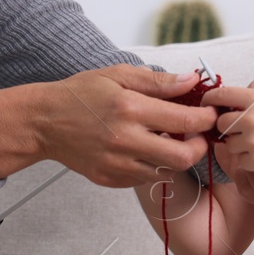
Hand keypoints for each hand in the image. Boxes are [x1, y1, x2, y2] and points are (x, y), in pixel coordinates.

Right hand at [26, 66, 218, 187]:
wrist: (44, 121)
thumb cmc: (79, 94)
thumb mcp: (117, 76)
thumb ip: (158, 81)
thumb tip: (191, 80)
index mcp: (130, 109)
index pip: (185, 121)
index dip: (206, 119)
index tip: (209, 114)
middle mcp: (125, 140)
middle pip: (183, 157)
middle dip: (198, 147)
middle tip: (195, 136)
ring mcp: (116, 164)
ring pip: (165, 172)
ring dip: (173, 157)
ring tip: (165, 140)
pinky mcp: (109, 179)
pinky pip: (144, 179)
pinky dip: (151, 166)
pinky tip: (143, 150)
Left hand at [205, 77, 253, 180]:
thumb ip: (248, 101)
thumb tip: (220, 104)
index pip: (220, 95)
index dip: (209, 100)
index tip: (207, 104)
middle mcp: (251, 118)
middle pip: (221, 123)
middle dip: (228, 128)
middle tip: (245, 130)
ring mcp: (253, 141)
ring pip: (229, 143)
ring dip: (239, 145)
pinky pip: (240, 160)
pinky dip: (249, 160)